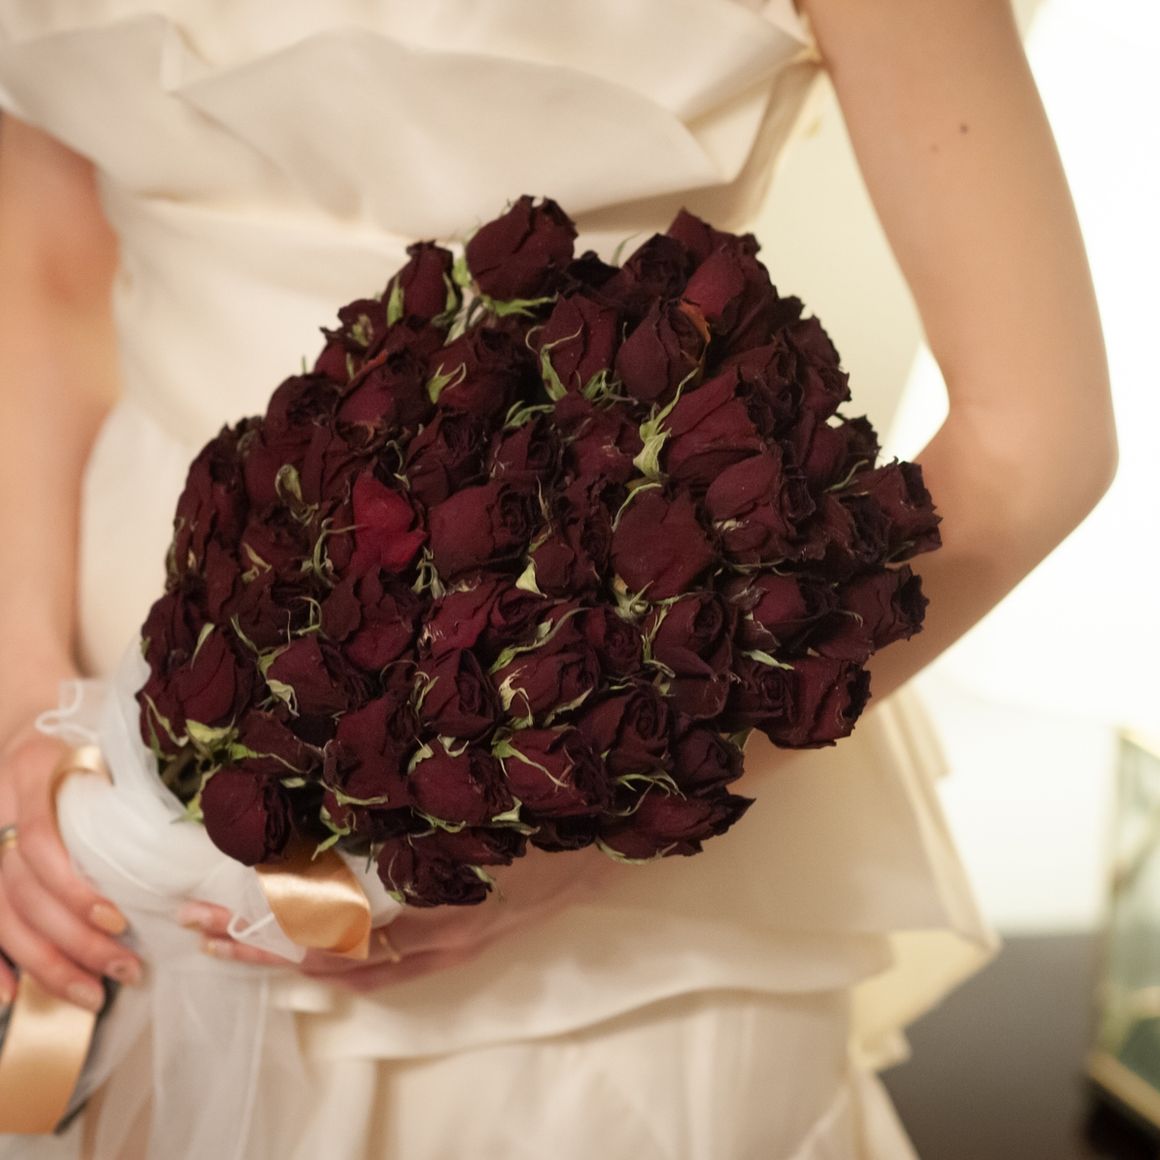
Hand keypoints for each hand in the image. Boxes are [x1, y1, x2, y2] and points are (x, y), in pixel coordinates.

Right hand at [0, 669, 143, 1012]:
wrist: (30, 711)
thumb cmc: (89, 726)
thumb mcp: (113, 733)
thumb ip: (138, 770)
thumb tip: (201, 809)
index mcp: (34, 770)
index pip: (41, 841)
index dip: (74, 887)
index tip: (118, 917)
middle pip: (23, 891)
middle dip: (73, 941)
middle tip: (125, 971)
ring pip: (1, 916)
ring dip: (46, 963)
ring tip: (93, 996)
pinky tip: (12, 998)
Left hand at [178, 839, 619, 991]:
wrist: (596, 847)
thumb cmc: (542, 821)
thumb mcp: (483, 818)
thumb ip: (424, 826)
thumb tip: (343, 810)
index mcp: (441, 908)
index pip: (347, 929)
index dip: (285, 923)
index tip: (230, 911)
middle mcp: (436, 939)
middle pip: (334, 955)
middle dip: (264, 945)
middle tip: (199, 930)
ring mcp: (445, 946)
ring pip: (353, 966)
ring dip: (289, 956)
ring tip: (227, 944)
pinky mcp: (452, 941)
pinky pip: (385, 966)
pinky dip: (336, 961)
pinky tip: (300, 956)